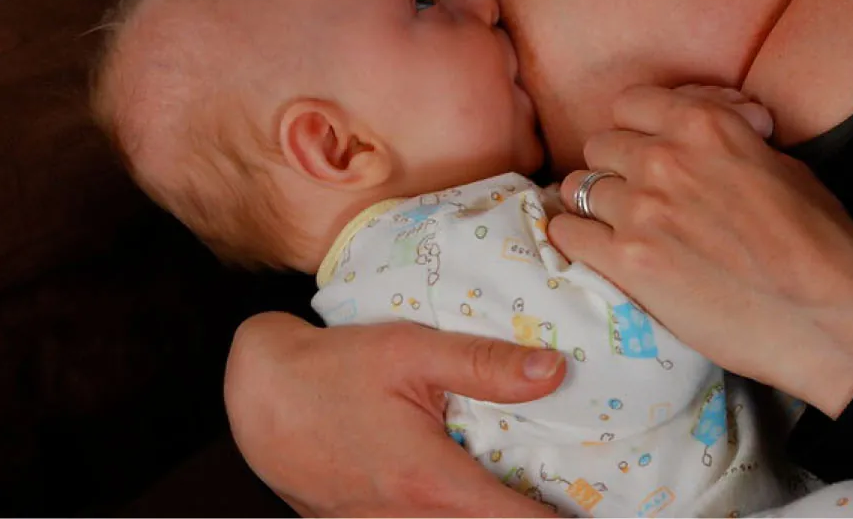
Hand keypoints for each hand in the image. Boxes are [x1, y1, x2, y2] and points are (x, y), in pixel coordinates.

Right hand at [224, 312, 567, 516]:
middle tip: (569, 496)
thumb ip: (485, 365)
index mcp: (432, 486)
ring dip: (491, 517)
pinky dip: (456, 517)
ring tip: (528, 495)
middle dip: (530, 517)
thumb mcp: (412, 351)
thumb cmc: (333, 370)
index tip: (595, 508)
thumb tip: (555, 371)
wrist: (257, 396)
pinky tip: (474, 495)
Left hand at [547, 84, 852, 417]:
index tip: (645, 149)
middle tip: (636, 195)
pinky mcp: (627, 262)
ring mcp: (641, 209)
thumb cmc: (821, 242)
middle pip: (600, 144)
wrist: (828, 313)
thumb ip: (730, 142)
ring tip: (616, 228)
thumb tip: (710, 139)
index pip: (631, 104)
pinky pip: (567, 234)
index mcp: (706, 125)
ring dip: (595, 205)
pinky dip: (575, 239)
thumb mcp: (781, 164)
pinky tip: (595, 252)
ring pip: (578, 187)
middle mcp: (665, 158)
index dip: (637, 128)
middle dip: (615, 166)